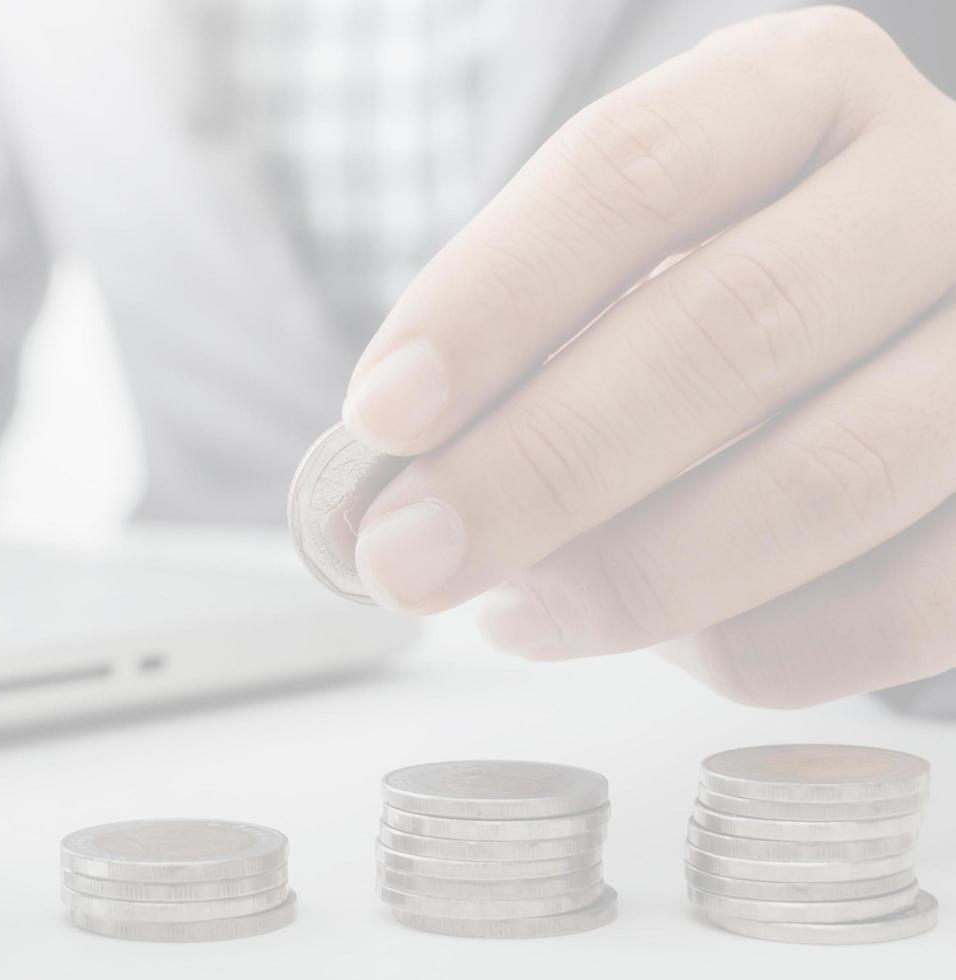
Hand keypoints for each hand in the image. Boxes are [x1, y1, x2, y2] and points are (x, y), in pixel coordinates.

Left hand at [340, 9, 955, 705]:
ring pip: (830, 474)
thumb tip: (400, 486)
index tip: (382, 413)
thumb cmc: (730, 288)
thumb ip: (532, 342)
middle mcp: (941, 190)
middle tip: (407, 557)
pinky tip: (657, 643)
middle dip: (540, 465)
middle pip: (732, 325)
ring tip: (514, 612)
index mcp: (808, 87)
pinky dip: (759, 643)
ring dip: (639, 573)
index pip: (634, 168)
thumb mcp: (633, 256)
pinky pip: (906, 602)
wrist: (910, 331)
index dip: (494, 298)